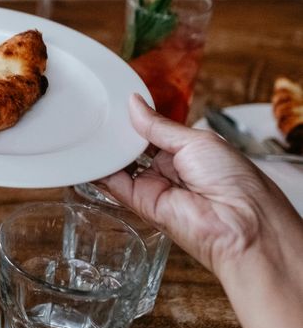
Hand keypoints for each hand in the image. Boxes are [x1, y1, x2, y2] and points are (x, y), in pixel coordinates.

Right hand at [97, 95, 295, 279]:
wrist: (241, 224)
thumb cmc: (235, 181)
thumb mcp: (196, 140)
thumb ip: (158, 126)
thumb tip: (134, 104)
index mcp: (188, 152)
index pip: (152, 133)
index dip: (135, 120)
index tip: (114, 103)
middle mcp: (169, 171)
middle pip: (133, 149)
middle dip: (117, 134)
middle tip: (97, 113)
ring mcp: (153, 187)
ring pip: (120, 165)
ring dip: (105, 150)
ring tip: (87, 127)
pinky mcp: (140, 203)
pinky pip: (113, 184)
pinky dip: (98, 170)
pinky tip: (86, 153)